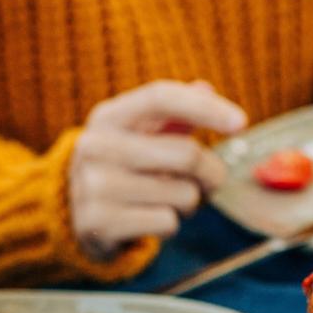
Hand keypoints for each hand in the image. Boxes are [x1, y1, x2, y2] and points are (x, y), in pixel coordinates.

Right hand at [69, 80, 247, 261]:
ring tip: (167, 199)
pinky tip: (149, 218)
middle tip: (211, 181)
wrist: (71, 213)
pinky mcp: (100, 223)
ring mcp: (94, 186)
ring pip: (183, 195)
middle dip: (212, 172)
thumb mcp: (139, 134)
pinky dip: (171, 224)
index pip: (161, 97)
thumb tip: (205, 88)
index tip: (241, 122)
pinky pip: (167, 222)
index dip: (205, 108)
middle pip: (186, 155)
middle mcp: (96, 146)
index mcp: (108, 116)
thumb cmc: (122, 166)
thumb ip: (174, 112)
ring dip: (189, 202)